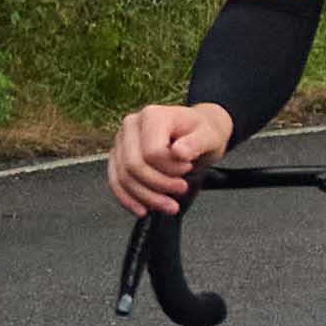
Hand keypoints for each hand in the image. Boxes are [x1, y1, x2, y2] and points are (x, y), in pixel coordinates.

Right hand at [110, 100, 232, 216]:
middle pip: (133, 166)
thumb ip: (196, 144)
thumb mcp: (209, 136)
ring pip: (123, 177)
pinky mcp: (119, 156)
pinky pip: (116, 181)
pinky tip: (143, 209)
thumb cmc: (202, 133)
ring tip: (169, 205)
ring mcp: (122, 141)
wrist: (197, 133)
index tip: (187, 168)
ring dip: (146, 197)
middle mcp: (131, 125)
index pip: (151, 152)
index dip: (170, 168)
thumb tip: (179, 153)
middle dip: (158, 186)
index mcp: (152, 116)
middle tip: (181, 189)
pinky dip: (128, 199)